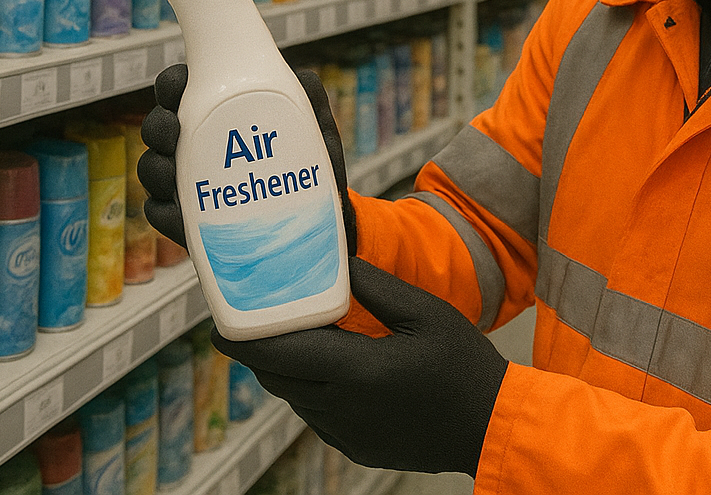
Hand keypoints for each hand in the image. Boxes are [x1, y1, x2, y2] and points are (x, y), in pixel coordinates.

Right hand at [137, 63, 357, 253]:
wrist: (311, 223)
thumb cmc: (306, 165)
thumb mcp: (313, 126)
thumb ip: (307, 95)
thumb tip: (302, 78)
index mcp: (216, 112)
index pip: (180, 89)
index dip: (170, 85)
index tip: (176, 90)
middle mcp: (193, 144)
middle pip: (157, 127)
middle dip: (156, 127)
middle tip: (173, 133)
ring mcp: (186, 182)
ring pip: (151, 168)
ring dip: (154, 169)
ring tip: (171, 175)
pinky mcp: (185, 220)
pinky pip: (160, 213)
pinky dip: (162, 213)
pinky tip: (177, 215)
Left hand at [214, 258, 509, 475]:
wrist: (491, 427)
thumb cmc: (465, 366)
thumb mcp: (426, 314)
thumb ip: (376, 288)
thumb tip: (337, 263)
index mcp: (357, 372)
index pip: (280, 355)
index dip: (242, 338)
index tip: (219, 319)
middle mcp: (342, 408)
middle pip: (277, 377)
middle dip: (258, 349)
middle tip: (248, 318)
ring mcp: (346, 434)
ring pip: (294, 398)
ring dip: (285, 369)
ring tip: (287, 334)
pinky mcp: (355, 448)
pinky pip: (315, 415)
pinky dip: (309, 390)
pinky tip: (327, 366)